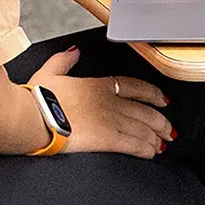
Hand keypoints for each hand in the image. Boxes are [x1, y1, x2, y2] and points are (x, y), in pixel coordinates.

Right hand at [28, 45, 171, 157]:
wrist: (35, 116)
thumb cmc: (38, 98)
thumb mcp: (50, 72)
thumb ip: (64, 60)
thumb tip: (74, 52)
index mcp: (98, 84)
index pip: (134, 86)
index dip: (152, 93)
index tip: (162, 99)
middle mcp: (110, 101)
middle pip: (145, 110)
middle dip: (160, 121)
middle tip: (168, 128)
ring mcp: (111, 120)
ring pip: (143, 127)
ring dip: (156, 136)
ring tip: (162, 144)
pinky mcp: (107, 139)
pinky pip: (134, 144)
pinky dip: (146, 149)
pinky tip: (152, 153)